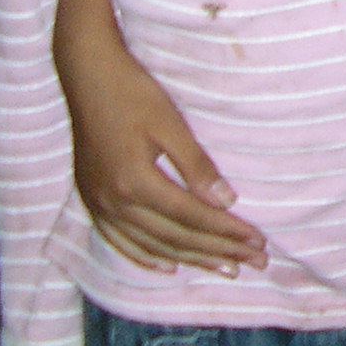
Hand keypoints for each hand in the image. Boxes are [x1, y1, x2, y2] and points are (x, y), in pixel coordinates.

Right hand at [63, 40, 266, 273]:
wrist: (87, 77)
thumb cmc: (133, 94)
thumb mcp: (171, 124)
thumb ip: (196, 166)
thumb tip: (226, 203)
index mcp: (136, 183)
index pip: (192, 217)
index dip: (227, 232)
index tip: (258, 242)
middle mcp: (115, 202)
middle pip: (175, 237)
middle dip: (218, 251)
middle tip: (254, 261)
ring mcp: (99, 205)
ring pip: (151, 244)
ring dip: (191, 259)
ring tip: (224, 269)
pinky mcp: (91, 200)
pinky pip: (119, 241)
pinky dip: (146, 257)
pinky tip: (168, 266)